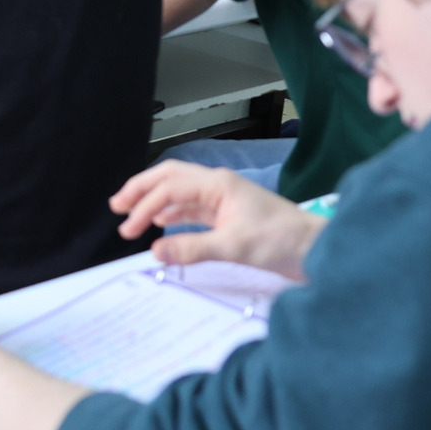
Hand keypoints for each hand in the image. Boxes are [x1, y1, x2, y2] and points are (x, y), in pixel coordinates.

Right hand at [110, 159, 323, 278]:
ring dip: (155, 202)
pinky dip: (172, 213)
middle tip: (117, 206)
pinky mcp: (228, 215)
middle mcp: (218, 186)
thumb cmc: (281, 241)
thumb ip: (192, 248)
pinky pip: (192, 208)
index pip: (171, 187)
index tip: (128, 229)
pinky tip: (161, 223)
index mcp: (219, 184)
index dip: (144, 205)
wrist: (313, 249)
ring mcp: (223, 199)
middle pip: (171, 178)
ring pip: (180, 192)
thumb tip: (155, 251)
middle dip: (142, 190)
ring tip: (131, 216)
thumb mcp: (234, 246)